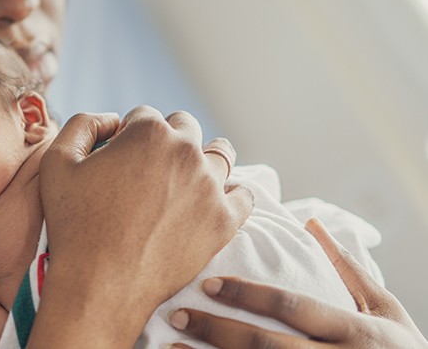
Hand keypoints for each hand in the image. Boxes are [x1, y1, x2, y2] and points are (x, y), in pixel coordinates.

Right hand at [31, 108, 253, 347]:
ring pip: (220, 154)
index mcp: (148, 132)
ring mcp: (209, 186)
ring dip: (203, 159)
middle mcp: (185, 151)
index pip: (145, 115)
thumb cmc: (75, 223)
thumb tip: (113, 119)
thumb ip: (82, 124)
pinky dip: (230, 195)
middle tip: (149, 170)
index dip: (130, 133)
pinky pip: (243, 195)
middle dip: (166, 140)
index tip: (122, 157)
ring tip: (184, 179)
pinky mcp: (224, 221)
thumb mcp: (57, 161)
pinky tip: (210, 203)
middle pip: (185, 127)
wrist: (100, 284)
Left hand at [169, 218, 427, 347]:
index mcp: (354, 330)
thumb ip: (350, 270)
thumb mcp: (386, 310)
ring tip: (171, 348)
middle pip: (266, 345)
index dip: (249, 295)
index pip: (294, 307)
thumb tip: (312, 222)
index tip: (208, 283)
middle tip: (177, 315)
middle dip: (217, 331)